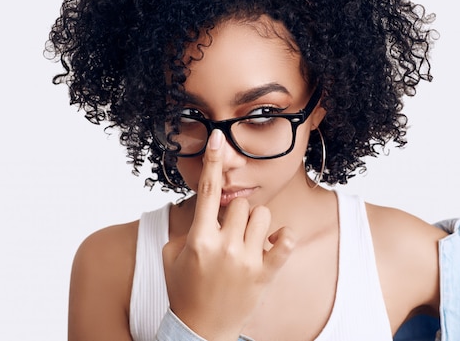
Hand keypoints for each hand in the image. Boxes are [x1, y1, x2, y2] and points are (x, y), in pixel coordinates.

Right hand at [162, 129, 294, 340]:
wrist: (199, 331)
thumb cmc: (184, 290)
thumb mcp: (172, 255)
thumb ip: (186, 228)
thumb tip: (203, 207)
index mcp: (199, 240)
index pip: (206, 192)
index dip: (211, 162)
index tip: (217, 138)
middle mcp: (224, 247)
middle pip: (239, 204)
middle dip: (235, 212)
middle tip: (229, 231)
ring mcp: (247, 261)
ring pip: (262, 216)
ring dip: (256, 223)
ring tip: (248, 240)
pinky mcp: (265, 273)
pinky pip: (286, 241)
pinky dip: (284, 237)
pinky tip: (273, 243)